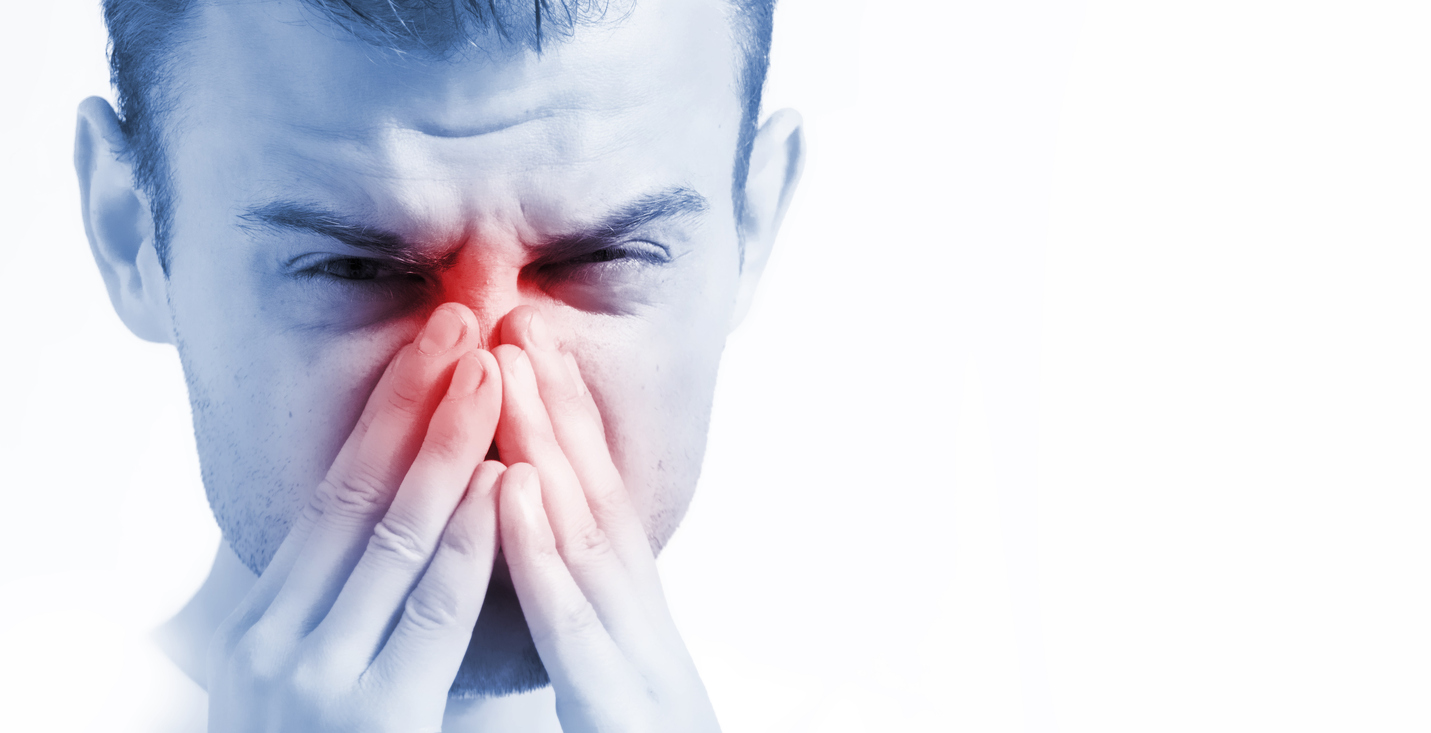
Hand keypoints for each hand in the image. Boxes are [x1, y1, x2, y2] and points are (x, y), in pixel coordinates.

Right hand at [207, 304, 502, 732]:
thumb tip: (381, 518)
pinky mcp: (368, 717)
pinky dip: (468, 540)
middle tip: (468, 318)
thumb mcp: (308, 667)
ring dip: (450, 445)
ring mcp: (315, 676)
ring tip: (495, 369)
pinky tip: (501, 481)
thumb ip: (338, 599)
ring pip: (394, 538)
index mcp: (269, 615)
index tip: (435, 340)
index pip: (338, 491)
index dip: (389, 410)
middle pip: (361, 494)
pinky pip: (428, 613)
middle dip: (421, 401)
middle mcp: (278, 636)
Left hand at [493, 307, 720, 732]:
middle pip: (595, 505)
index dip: (562, 429)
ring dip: (549, 447)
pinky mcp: (629, 714)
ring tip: (511, 362)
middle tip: (516, 314)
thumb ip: (599, 637)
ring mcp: (644, 671)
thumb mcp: (620, 698)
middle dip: (555, 408)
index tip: (527, 351)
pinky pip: (576, 629)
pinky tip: (515, 486)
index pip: (593, 512)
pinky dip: (545, 553)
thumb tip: (556, 571)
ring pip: (590, 543)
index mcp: (635, 633)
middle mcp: (647, 635)